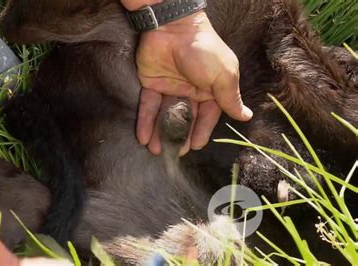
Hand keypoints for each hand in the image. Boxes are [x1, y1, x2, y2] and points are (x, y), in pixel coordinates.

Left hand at [134, 11, 252, 154]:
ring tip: (154, 151)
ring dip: (160, 133)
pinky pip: (149, 106)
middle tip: (173, 153)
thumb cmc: (204, 50)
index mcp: (211, 90)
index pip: (207, 116)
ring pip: (165, 115)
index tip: (195, 147)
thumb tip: (246, 116)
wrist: (173, 28)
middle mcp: (191, 91)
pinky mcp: (152, 84)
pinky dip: (146, 121)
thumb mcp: (223, 75)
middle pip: (185, 118)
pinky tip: (143, 138)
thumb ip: (230, 98)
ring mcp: (171, 88)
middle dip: (179, 136)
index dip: (201, 132)